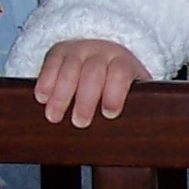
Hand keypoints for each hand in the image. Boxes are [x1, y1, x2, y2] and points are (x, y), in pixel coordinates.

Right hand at [33, 39, 150, 126]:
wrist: (103, 51)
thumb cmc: (118, 82)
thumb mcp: (133, 88)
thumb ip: (138, 105)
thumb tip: (146, 138)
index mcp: (123, 62)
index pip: (120, 73)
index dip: (115, 92)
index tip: (109, 113)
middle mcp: (101, 52)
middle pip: (93, 73)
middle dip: (85, 99)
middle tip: (80, 123)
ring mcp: (79, 50)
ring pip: (69, 69)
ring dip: (61, 95)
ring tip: (54, 117)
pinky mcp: (59, 50)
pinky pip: (51, 63)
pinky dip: (45, 81)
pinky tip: (42, 97)